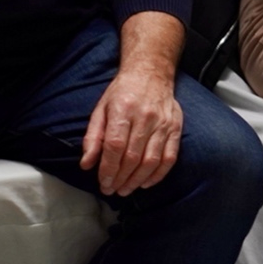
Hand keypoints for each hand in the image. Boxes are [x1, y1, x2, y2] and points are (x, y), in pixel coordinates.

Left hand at [82, 12, 185, 196]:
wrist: (151, 73)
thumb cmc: (122, 92)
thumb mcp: (101, 109)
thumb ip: (93, 137)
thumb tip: (86, 164)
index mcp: (123, 110)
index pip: (115, 146)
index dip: (109, 169)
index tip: (103, 183)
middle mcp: (145, 117)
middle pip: (133, 157)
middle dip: (121, 179)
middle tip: (112, 190)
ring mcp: (163, 123)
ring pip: (151, 161)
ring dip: (137, 180)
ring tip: (126, 190)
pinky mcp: (176, 128)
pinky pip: (169, 158)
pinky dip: (158, 175)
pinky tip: (146, 183)